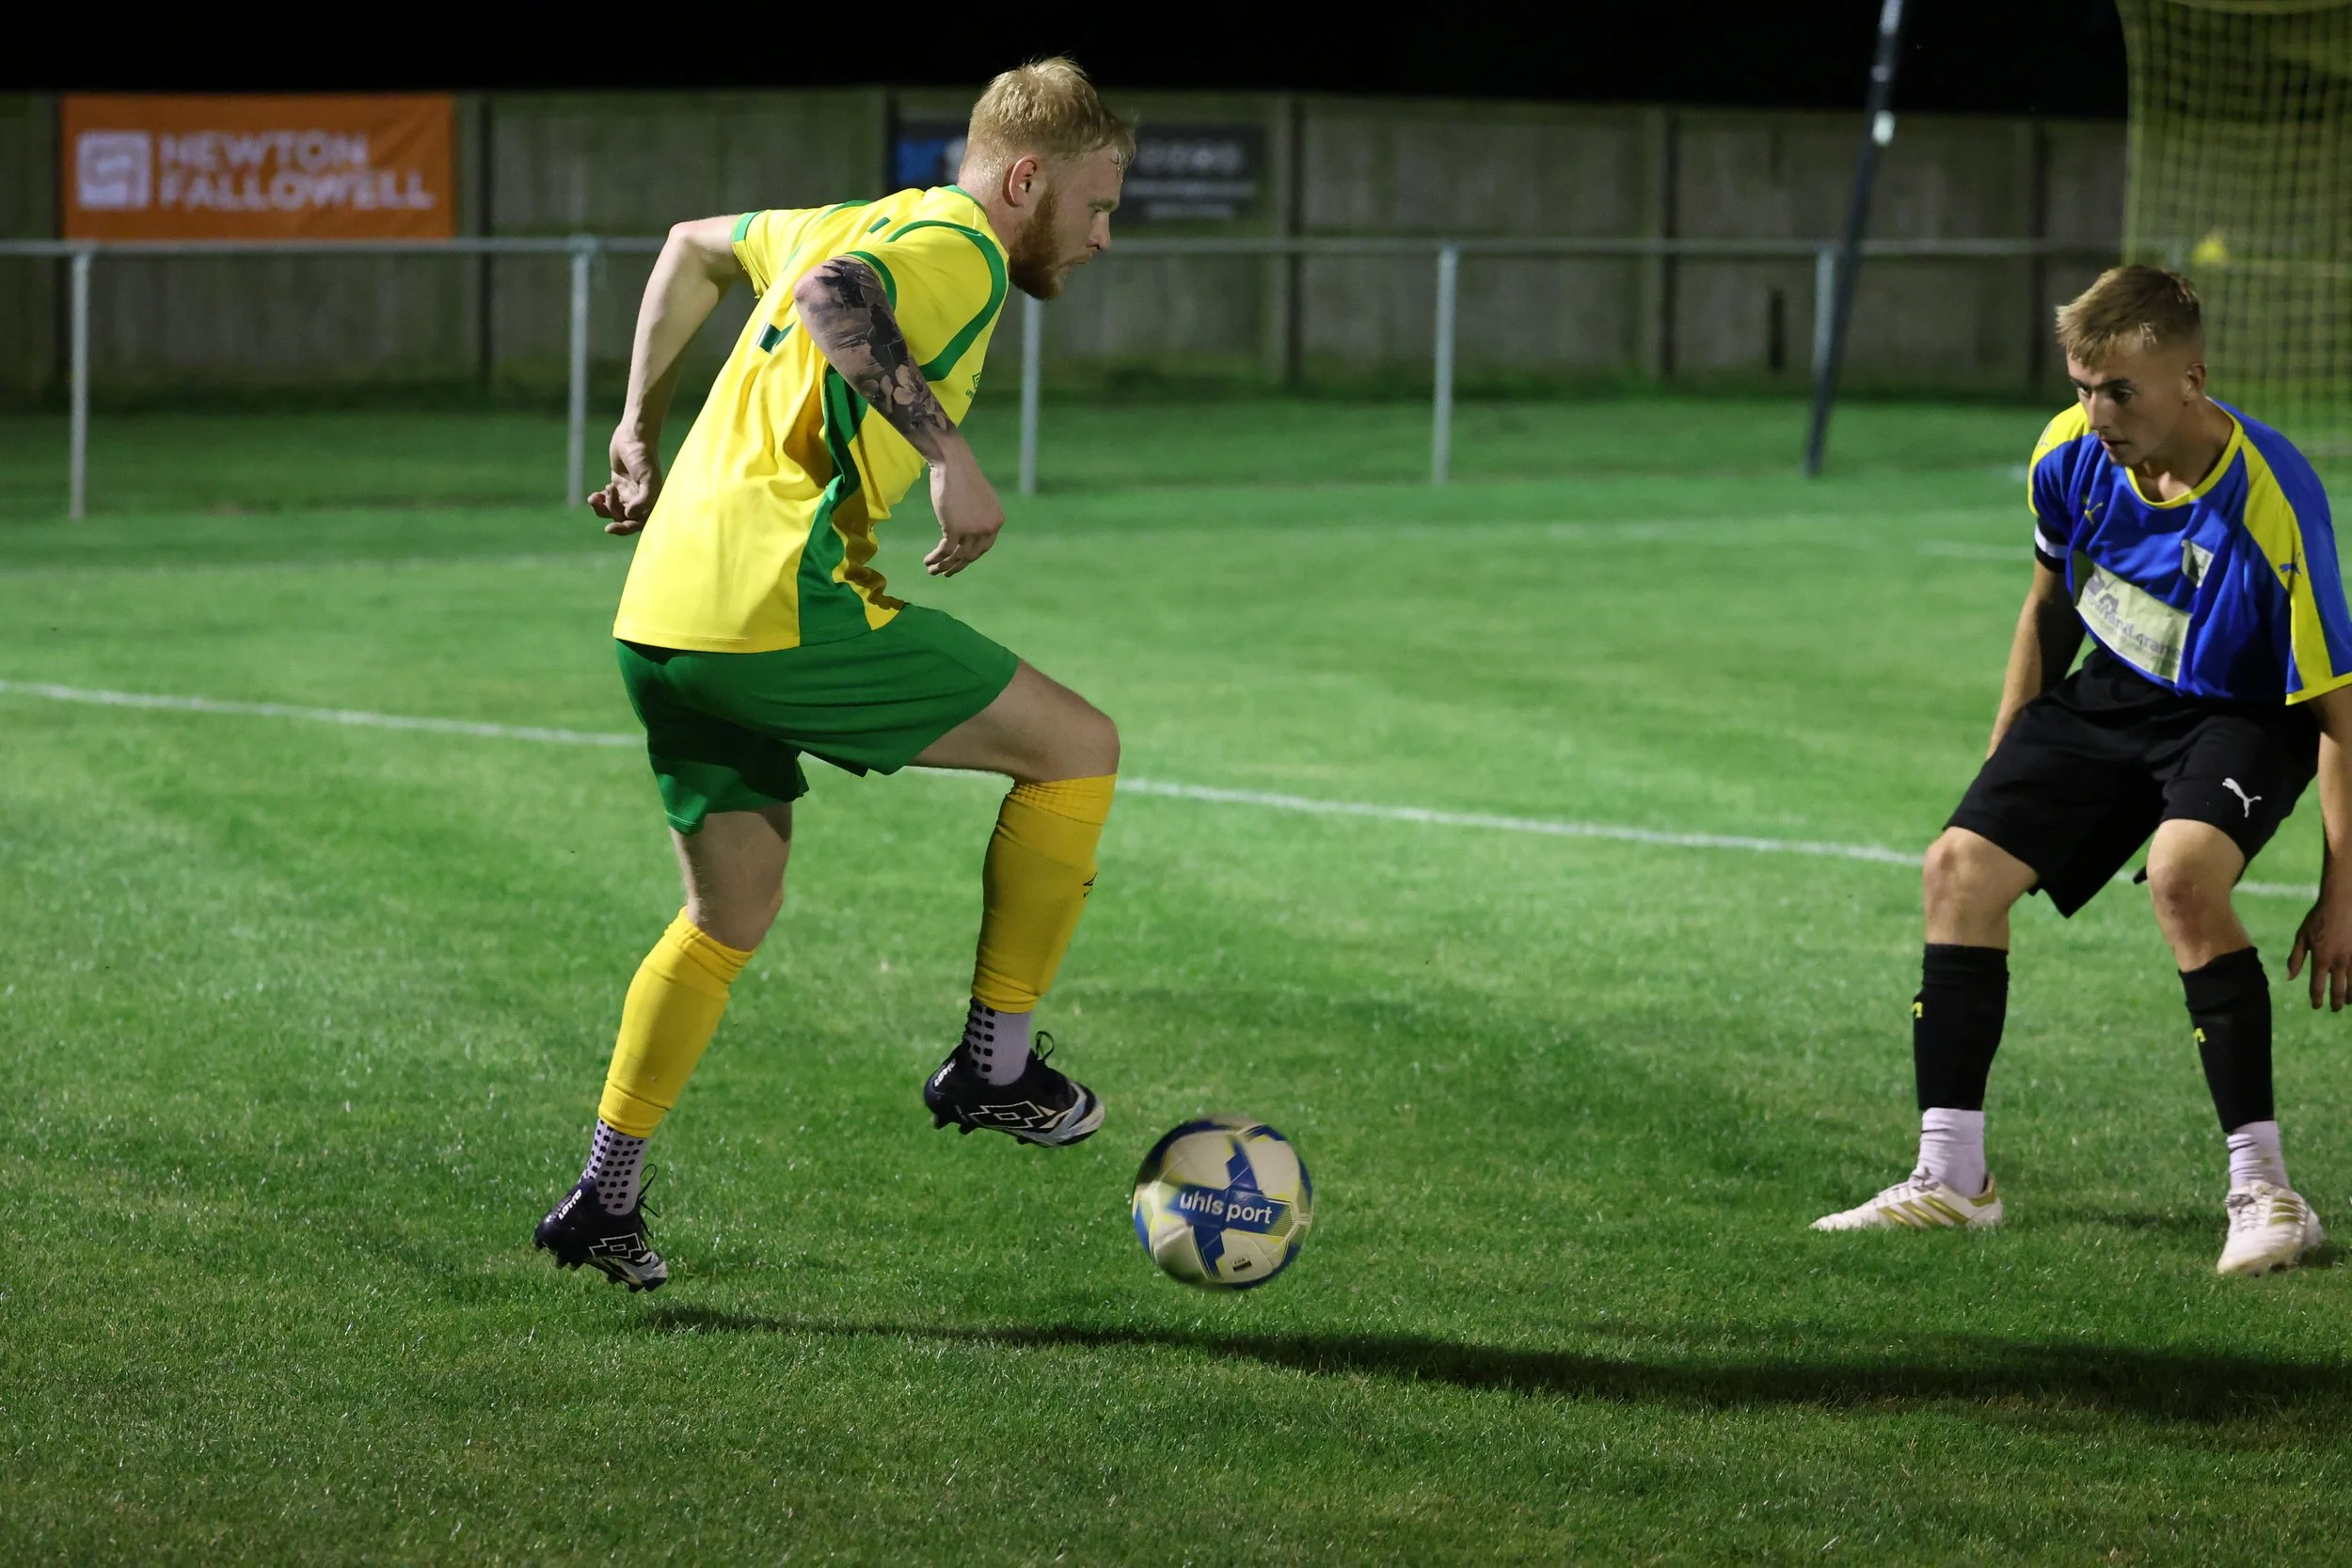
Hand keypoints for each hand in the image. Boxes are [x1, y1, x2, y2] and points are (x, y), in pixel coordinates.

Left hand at [588, 427, 662, 535]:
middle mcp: (641, 501)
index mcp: (652, 501)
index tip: (610, 528)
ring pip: (613, 512)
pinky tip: (594, 495)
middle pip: (623, 518)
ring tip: (595, 497)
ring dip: (602, 507)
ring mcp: (628, 494)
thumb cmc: (643, 455)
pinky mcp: (617, 486)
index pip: (639, 523)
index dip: (625, 529)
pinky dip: (598, 501)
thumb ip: (643, 499)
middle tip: (607, 492)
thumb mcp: (647, 477)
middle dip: (611, 510)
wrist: (634, 436)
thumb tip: (630, 516)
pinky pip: (606, 501)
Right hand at [923, 439, 1003, 576]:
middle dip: (957, 566)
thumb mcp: (980, 499)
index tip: (959, 562)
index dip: (970, 557)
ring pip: (957, 556)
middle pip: (972, 555)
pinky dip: (935, 558)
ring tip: (932, 571)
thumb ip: (979, 517)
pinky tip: (928, 561)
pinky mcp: (955, 528)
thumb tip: (971, 531)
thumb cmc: (963, 477)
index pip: (984, 547)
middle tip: (947, 573)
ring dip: (943, 566)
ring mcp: (973, 529)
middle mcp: (988, 528)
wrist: (953, 464)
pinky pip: (945, 550)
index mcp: (997, 521)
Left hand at [2287, 889, 2351, 1009]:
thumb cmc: (2318, 918)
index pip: (2318, 987)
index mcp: (2321, 958)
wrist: (2341, 902)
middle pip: (2339, 990)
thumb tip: (2290, 978)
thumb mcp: (2302, 937)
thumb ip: (2296, 959)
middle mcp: (2338, 961)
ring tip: (2349, 1002)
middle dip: (2337, 1003)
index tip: (2316, 1007)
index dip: (2317, 1000)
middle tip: (2335, 1009)